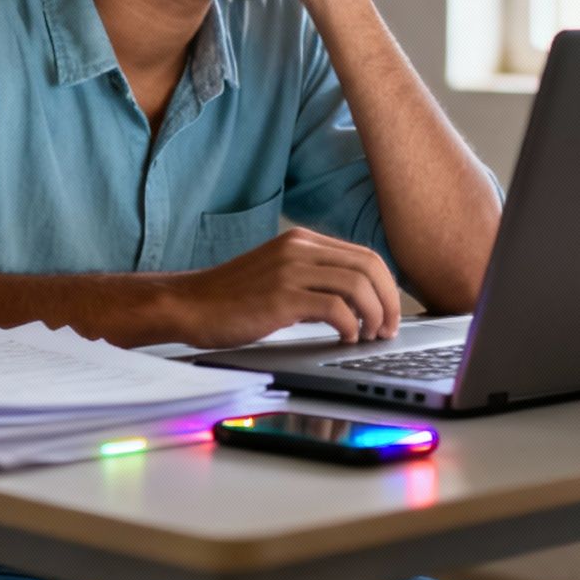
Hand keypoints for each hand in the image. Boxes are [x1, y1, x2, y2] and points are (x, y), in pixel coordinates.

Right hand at [167, 227, 401, 348]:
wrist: (189, 305)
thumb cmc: (231, 298)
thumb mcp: (278, 275)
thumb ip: (314, 280)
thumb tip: (355, 303)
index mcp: (302, 241)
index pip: (364, 255)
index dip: (386, 286)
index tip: (390, 312)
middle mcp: (299, 249)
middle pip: (369, 265)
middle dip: (389, 300)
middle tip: (389, 328)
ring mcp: (290, 270)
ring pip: (358, 285)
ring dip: (374, 315)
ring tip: (370, 336)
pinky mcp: (281, 297)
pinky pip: (336, 307)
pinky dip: (351, 326)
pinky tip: (346, 338)